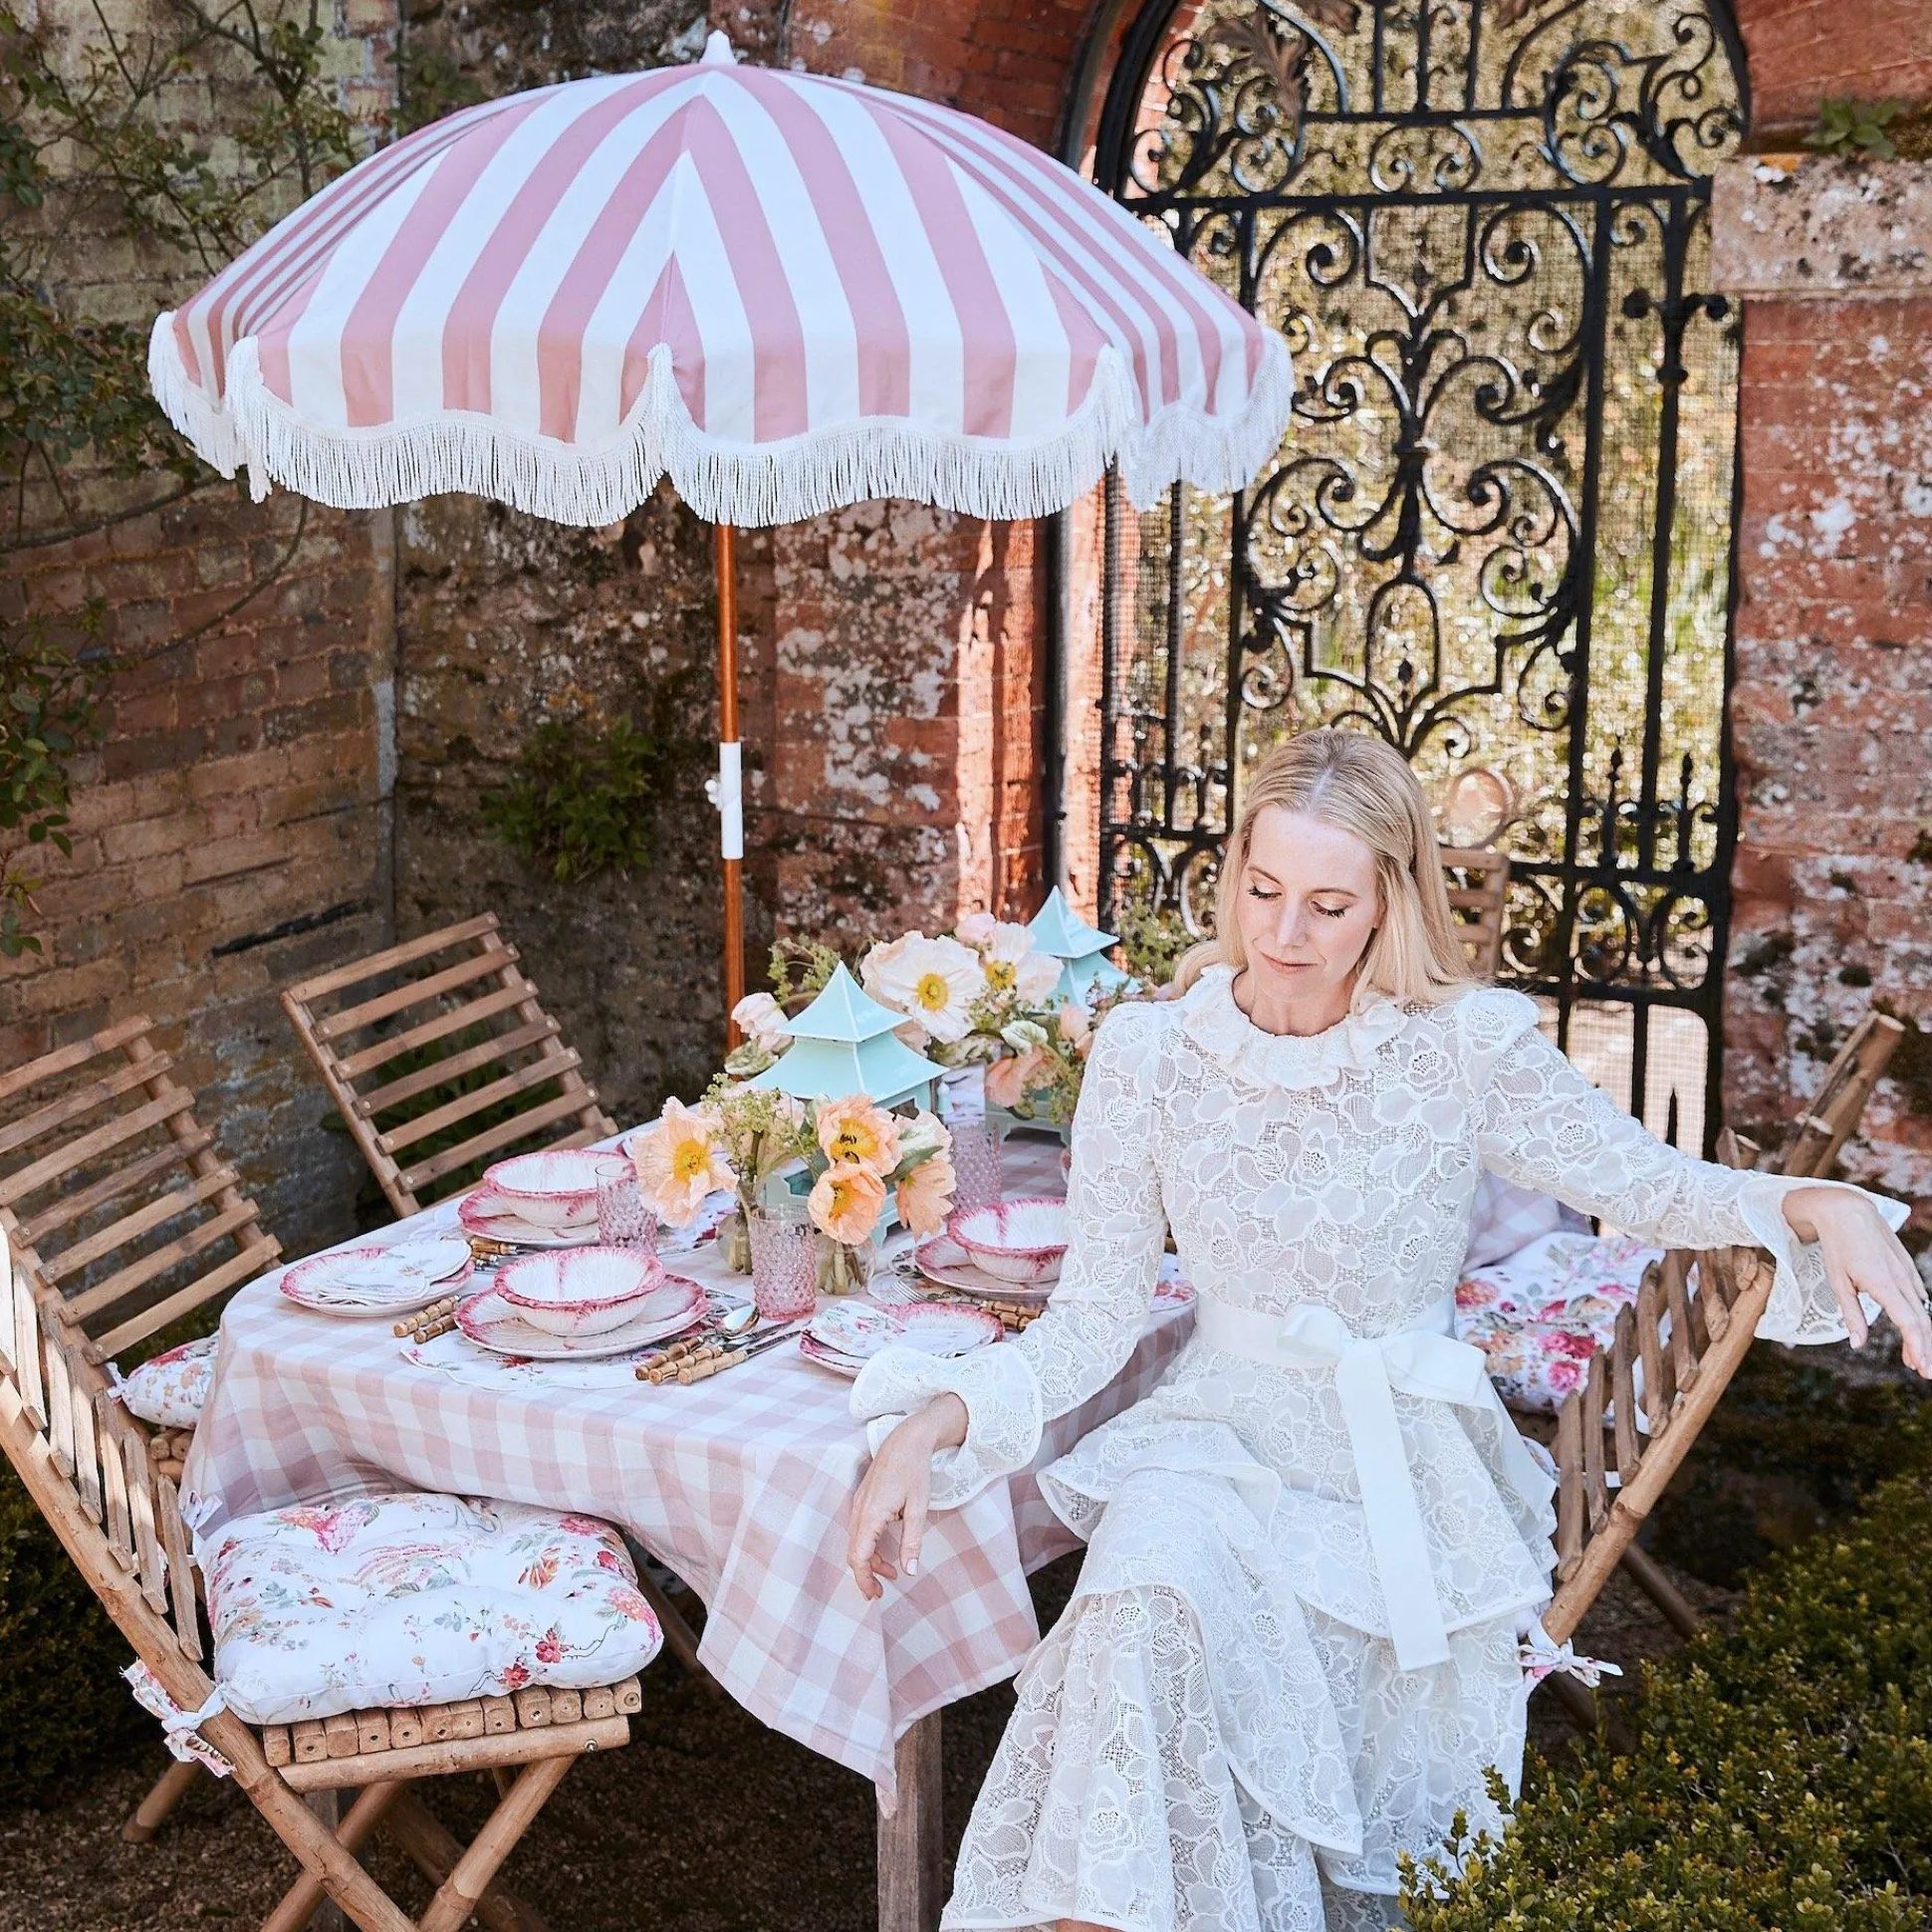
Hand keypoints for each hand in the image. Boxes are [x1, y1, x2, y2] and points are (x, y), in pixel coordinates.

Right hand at [846, 1394, 967, 1600]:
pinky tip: (886, 1549)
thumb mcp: (919, 1508)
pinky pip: (859, 1529)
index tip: (874, 1596)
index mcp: (871, 1515)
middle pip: (854, 1552)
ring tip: (891, 1572)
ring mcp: (859, 1504)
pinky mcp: (863, 1499)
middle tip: (879, 1592)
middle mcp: (859, 1511)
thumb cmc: (914, 1471)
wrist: (906, 1439)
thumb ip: (912, 1541)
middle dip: (865, 1574)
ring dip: (869, 1560)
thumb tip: (909, 1572)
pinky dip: (869, 1545)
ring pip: (856, 1541)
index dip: (864, 1579)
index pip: (859, 1557)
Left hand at [1782, 1185, 1931, 1376]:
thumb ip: (1851, 1314)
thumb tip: (1857, 1344)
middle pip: (1922, 1321)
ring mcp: (1907, 1272)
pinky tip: (1912, 1328)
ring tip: (1914, 1357)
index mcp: (1883, 1284)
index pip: (1909, 1323)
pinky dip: (1918, 1315)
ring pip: (1922, 1309)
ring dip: (1920, 1335)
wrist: (1848, 1211)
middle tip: (1924, 1372)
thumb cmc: (1837, 1247)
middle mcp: (1901, 1279)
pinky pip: (1918, 1295)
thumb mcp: (1838, 1282)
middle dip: (1925, 1349)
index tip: (1920, 1367)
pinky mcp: (1906, 1266)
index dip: (1917, 1347)